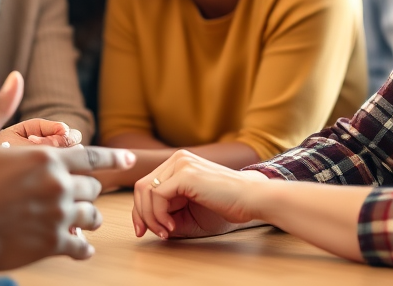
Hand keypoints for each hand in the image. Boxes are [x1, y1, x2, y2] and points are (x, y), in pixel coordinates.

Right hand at [0, 71, 135, 269]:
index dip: (112, 158)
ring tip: (80, 218)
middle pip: (91, 187)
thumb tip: (15, 76)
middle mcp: (58, 185)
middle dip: (86, 189)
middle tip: (76, 193)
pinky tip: (81, 249)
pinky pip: (80, 246)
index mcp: (46, 158)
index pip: (91, 156)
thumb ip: (1, 105)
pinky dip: (82, 248)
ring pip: (90, 215)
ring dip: (87, 216)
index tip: (129, 160)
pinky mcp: (51, 244)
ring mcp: (57, 215)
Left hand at [131, 150, 267, 239]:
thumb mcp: (190, 209)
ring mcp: (180, 163)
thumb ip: (168, 211)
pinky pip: (157, 195)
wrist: (252, 199)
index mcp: (178, 163)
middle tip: (147, 233)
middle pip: (141, 187)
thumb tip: (145, 223)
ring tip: (165, 232)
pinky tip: (171, 227)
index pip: (147, 184)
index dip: (140, 209)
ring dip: (150, 217)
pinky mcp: (185, 173)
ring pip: (146, 191)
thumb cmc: (227, 205)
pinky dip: (158, 215)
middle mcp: (177, 159)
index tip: (143, 229)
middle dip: (140, 214)